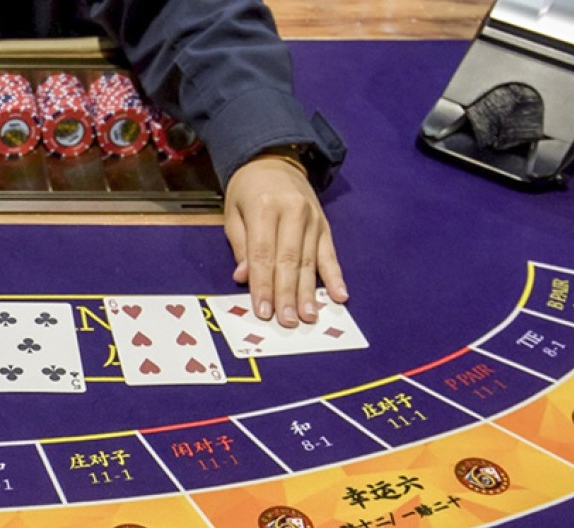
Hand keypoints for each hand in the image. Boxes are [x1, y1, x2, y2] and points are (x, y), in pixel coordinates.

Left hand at [224, 155, 346, 326]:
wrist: (274, 160)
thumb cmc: (248, 191)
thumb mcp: (233, 213)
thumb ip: (240, 245)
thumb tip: (243, 277)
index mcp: (265, 207)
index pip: (263, 253)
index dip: (263, 284)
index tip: (263, 311)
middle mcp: (293, 212)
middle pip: (289, 260)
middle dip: (287, 294)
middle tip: (288, 321)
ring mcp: (313, 219)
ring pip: (310, 261)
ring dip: (309, 292)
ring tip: (309, 316)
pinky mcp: (325, 225)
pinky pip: (330, 254)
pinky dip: (335, 276)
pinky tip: (340, 295)